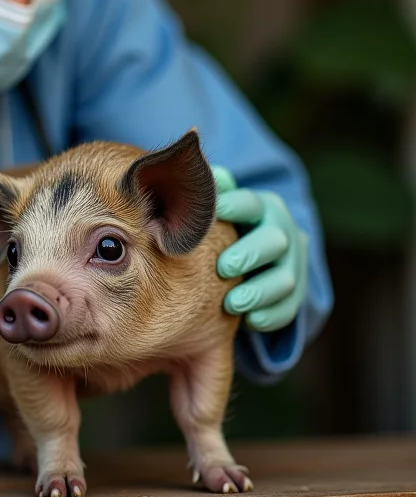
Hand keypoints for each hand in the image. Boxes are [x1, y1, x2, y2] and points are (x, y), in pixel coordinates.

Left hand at [212, 166, 308, 331]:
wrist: (254, 256)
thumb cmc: (224, 228)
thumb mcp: (217, 210)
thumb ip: (207, 196)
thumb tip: (199, 174)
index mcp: (261, 206)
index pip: (251, 203)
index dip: (234, 207)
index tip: (213, 215)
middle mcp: (282, 230)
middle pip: (274, 239)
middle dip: (248, 254)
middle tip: (222, 268)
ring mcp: (293, 262)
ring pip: (285, 278)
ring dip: (258, 291)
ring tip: (231, 304)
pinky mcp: (296, 293)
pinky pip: (290, 307)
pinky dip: (271, 315)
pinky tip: (251, 321)